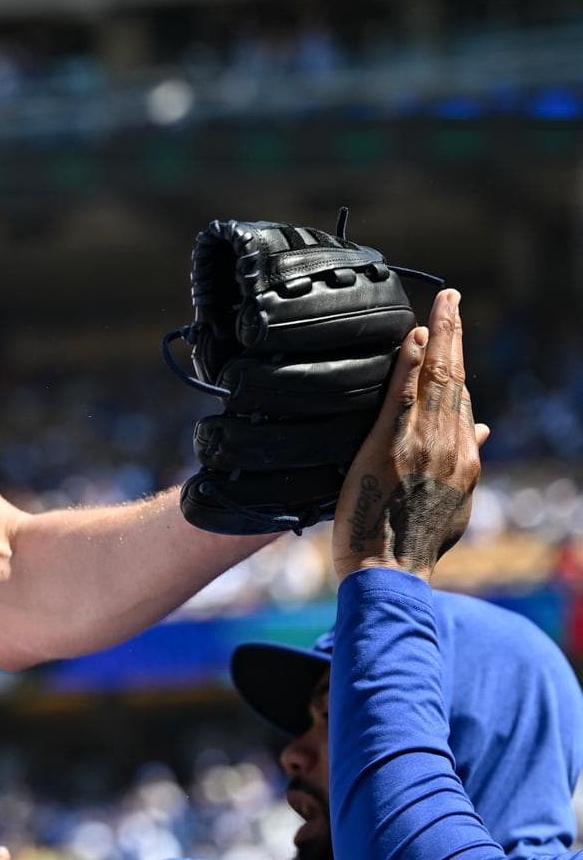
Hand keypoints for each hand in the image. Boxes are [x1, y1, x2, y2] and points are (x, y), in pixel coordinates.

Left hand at [331, 289, 488, 579]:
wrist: (388, 571)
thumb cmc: (410, 542)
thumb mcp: (451, 504)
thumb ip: (463, 464)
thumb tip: (481, 429)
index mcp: (464, 460)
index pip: (463, 400)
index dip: (457, 363)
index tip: (451, 336)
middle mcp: (451, 448)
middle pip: (457, 379)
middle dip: (454, 335)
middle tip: (450, 299)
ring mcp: (423, 446)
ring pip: (437, 381)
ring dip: (439, 336)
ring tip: (440, 304)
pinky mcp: (392, 448)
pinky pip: (404, 397)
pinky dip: (410, 365)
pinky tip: (414, 336)